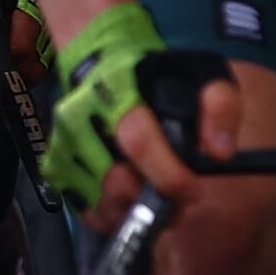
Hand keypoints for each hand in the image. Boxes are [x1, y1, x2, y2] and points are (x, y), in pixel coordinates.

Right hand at [44, 2, 221, 218]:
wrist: (99, 58)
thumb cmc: (153, 72)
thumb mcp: (199, 72)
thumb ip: (219, 105)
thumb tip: (220, 152)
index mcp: (116, 90)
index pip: (138, 141)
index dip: (168, 174)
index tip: (192, 189)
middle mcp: (81, 118)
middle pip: (115, 181)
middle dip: (153, 200)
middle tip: (178, 201)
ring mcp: (64, 144)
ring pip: (99, 200)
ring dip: (133, 211)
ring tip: (157, 203)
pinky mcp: (56, 165)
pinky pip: (84, 208)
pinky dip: (110, 216)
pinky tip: (131, 205)